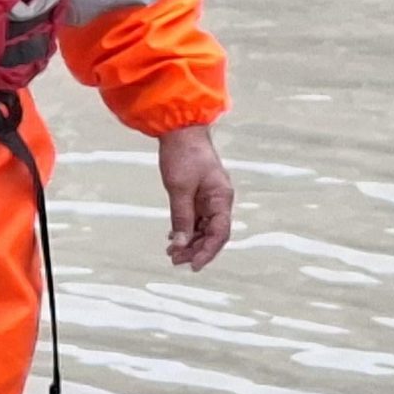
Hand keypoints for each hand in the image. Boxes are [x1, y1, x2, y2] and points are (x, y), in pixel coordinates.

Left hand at [159, 125, 233, 270]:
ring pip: (202, 227)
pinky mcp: (197, 193)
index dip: (208, 252)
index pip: (220, 233)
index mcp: (221, 198)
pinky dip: (185, 229)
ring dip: (189, 241)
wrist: (179, 128)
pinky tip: (172, 238)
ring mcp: (208, 197)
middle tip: (175, 260)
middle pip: (211, 233)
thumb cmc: (183, 154)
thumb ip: (181, 218)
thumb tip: (180, 244)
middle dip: (195, 249)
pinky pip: (194, 218)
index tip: (194, 265)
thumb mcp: (179, 188)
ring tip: (172, 253)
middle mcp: (218, 200)